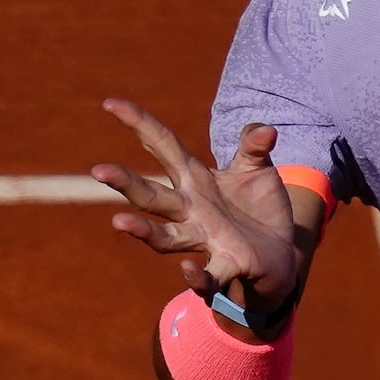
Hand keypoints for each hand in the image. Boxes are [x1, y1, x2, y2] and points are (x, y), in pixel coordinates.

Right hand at [93, 97, 307, 329]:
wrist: (281, 254)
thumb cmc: (259, 209)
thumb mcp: (257, 170)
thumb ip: (254, 147)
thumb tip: (265, 129)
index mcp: (195, 179)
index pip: (162, 145)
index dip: (138, 123)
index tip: (110, 103)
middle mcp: (191, 209)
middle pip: (151, 195)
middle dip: (125, 182)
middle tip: (99, 171)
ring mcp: (204, 238)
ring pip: (166, 237)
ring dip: (143, 231)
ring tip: (119, 221)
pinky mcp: (227, 265)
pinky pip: (208, 275)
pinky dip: (198, 277)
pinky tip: (188, 271)